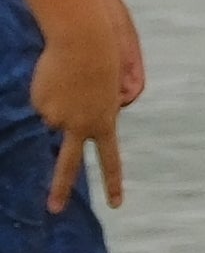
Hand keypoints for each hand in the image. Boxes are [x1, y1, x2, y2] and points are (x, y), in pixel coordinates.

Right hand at [25, 0, 136, 209]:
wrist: (84, 42)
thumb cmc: (104, 61)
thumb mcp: (109, 89)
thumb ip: (96, 110)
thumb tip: (67, 124)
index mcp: (106, 123)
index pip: (111, 159)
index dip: (113, 183)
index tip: (116, 204)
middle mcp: (80, 126)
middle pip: (69, 164)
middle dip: (61, 188)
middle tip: (54, 209)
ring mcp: (58, 117)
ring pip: (55, 117)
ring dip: (62, 101)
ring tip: (72, 79)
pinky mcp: (40, 105)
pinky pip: (44, 103)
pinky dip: (49, 91)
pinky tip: (57, 76)